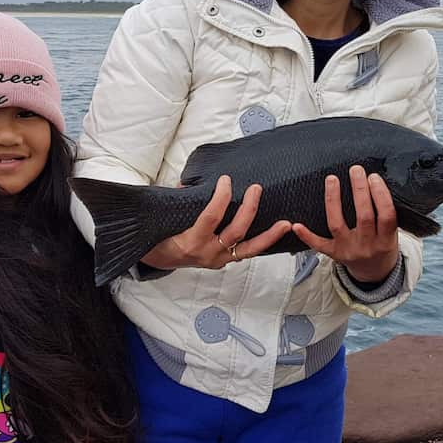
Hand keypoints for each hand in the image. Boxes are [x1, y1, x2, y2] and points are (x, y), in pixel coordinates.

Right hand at [142, 175, 290, 270]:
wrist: (157, 259)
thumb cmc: (160, 236)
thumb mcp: (165, 216)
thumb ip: (181, 199)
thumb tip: (192, 182)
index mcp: (191, 241)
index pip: (211, 217)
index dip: (221, 197)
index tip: (226, 180)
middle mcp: (208, 253)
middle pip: (235, 231)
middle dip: (248, 209)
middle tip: (256, 189)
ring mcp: (218, 260)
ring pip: (249, 249)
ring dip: (268, 235)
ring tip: (285, 224)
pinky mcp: (224, 262)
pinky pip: (246, 253)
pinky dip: (261, 243)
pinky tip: (276, 234)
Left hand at [293, 165, 399, 283]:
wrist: (374, 273)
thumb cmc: (383, 246)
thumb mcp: (393, 234)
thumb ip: (385, 214)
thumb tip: (375, 182)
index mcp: (386, 240)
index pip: (386, 215)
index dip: (380, 195)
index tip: (373, 177)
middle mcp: (367, 246)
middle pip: (363, 216)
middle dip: (359, 190)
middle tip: (355, 170)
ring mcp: (348, 250)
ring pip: (337, 224)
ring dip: (333, 200)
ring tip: (332, 179)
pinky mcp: (333, 254)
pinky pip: (318, 245)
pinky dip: (307, 236)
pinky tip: (297, 225)